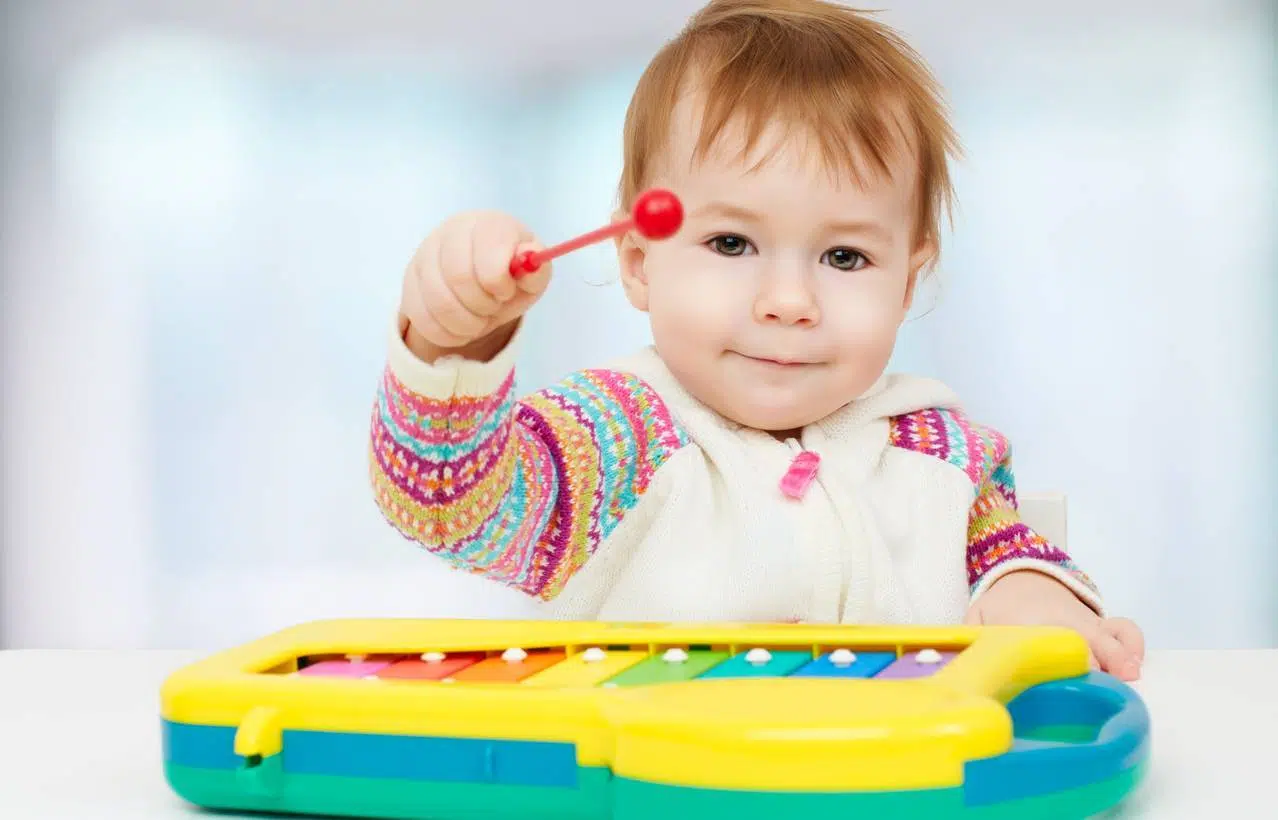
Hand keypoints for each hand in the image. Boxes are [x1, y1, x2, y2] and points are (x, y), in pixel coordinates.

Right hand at [400, 210, 551, 362]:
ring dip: (467, 324)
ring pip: (439, 304)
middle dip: (483, 305)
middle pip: (459, 278)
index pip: (487, 253)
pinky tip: (462, 327)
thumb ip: (536, 268)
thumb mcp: (532, 275)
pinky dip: (449, 334)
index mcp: (486, 225)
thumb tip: (530, 258)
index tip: (505, 291)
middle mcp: (450, 234)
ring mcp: (424, 257)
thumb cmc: (511, 274)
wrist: (482, 279)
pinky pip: (423, 320)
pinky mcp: (410, 284)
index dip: (499, 283)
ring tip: (479, 319)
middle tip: (492, 307)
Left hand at [965, 570, 1144, 680]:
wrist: (1023, 574)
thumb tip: (961, 664)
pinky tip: (1132, 667)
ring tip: (1128, 677)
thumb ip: (971, 638)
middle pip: (1089, 639)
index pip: (1048, 639)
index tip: (1075, 671)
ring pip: (1114, 634)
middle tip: (1111, 682)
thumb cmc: (1000, 606)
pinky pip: (1125, 630)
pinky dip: (1133, 645)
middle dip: (1102, 659)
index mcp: (1032, 622)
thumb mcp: (978, 617)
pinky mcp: (1101, 629)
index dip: (1062, 655)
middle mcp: (1065, 623)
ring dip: (1123, 655)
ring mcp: (1086, 625)